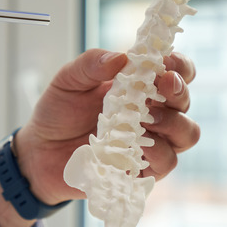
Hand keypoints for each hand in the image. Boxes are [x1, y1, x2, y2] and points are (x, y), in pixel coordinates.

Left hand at [14, 48, 199, 204]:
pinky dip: (158, 152)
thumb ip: (91, 64)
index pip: (176, 71)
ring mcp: (151, 142)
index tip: (167, 61)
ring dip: (174, 123)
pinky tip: (140, 146)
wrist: (39, 151)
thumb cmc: (58, 112)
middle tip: (163, 84)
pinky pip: (167, 162)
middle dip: (179, 90)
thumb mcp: (68, 80)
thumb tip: (121, 57)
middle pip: (184, 101)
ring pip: (186, 133)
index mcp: (140, 86)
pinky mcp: (143, 169)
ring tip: (149, 119)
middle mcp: (153, 113)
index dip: (179, 65)